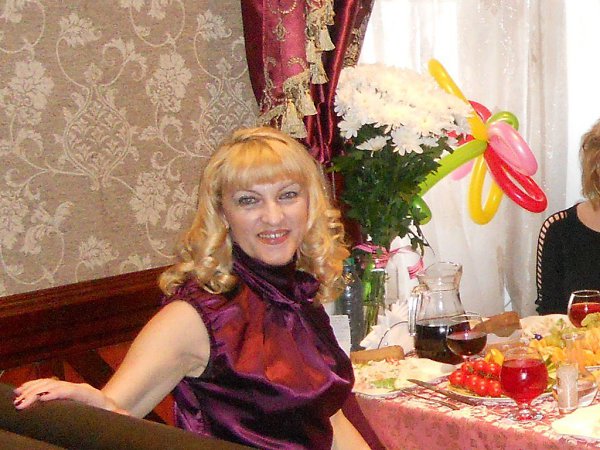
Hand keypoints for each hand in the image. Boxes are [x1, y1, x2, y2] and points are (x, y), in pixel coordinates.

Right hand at [13, 378, 127, 414]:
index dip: (58, 393)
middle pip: (56, 386)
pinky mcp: (61, 389)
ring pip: (48, 384)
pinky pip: (45, 384)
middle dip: (38, 392)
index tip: (44, 398)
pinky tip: (21, 390)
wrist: (105, 402)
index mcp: (89, 393)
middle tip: (22, 403)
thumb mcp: (114, 413)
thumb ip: (119, 414)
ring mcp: (68, 387)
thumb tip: (127, 416)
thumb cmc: (108, 411)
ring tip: (18, 397)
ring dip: (32, 389)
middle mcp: (76, 387)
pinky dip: (33, 386)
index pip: (72, 391)